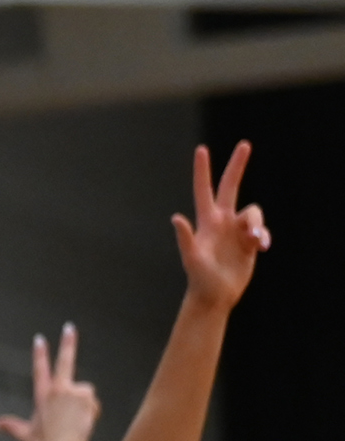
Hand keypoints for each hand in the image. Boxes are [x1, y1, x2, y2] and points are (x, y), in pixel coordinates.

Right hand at [0, 323, 99, 440]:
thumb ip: (8, 426)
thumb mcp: (25, 434)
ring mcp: (74, 393)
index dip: (40, 353)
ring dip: (82, 403)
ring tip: (74, 421)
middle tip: (69, 327)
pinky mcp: (87, 398)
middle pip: (65, 361)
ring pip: (83, 391)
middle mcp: (58, 390)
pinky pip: (93, 402)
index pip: (40, 370)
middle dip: (67, 342)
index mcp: (42, 395)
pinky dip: (91, 411)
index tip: (40, 339)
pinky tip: (83, 422)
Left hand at [174, 141, 269, 309]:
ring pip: (253, 212)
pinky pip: (262, 230)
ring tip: (255, 241)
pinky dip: (264, 236)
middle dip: (237, 166)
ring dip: (257, 224)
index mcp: (206, 221)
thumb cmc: (199, 279)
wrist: (215, 296)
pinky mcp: (250, 241)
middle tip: (245, 144)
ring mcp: (237, 230)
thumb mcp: (191, 258)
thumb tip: (176, 218)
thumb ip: (185, 238)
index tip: (201, 149)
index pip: (204, 190)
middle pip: (231, 186)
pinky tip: (262, 247)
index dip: (203, 170)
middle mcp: (222, 221)